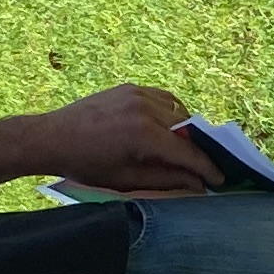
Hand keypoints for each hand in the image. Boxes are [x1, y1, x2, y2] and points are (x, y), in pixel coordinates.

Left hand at [34, 83, 221, 196]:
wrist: (52, 137)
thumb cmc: (86, 165)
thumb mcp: (126, 180)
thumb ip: (165, 181)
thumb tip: (197, 185)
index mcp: (144, 135)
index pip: (187, 152)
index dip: (207, 168)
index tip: (221, 180)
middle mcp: (145, 108)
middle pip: (188, 129)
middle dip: (199, 149)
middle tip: (206, 167)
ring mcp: (138, 93)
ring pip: (179, 110)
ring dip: (186, 129)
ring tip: (186, 149)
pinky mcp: (130, 88)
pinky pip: (163, 98)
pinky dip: (172, 112)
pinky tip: (168, 128)